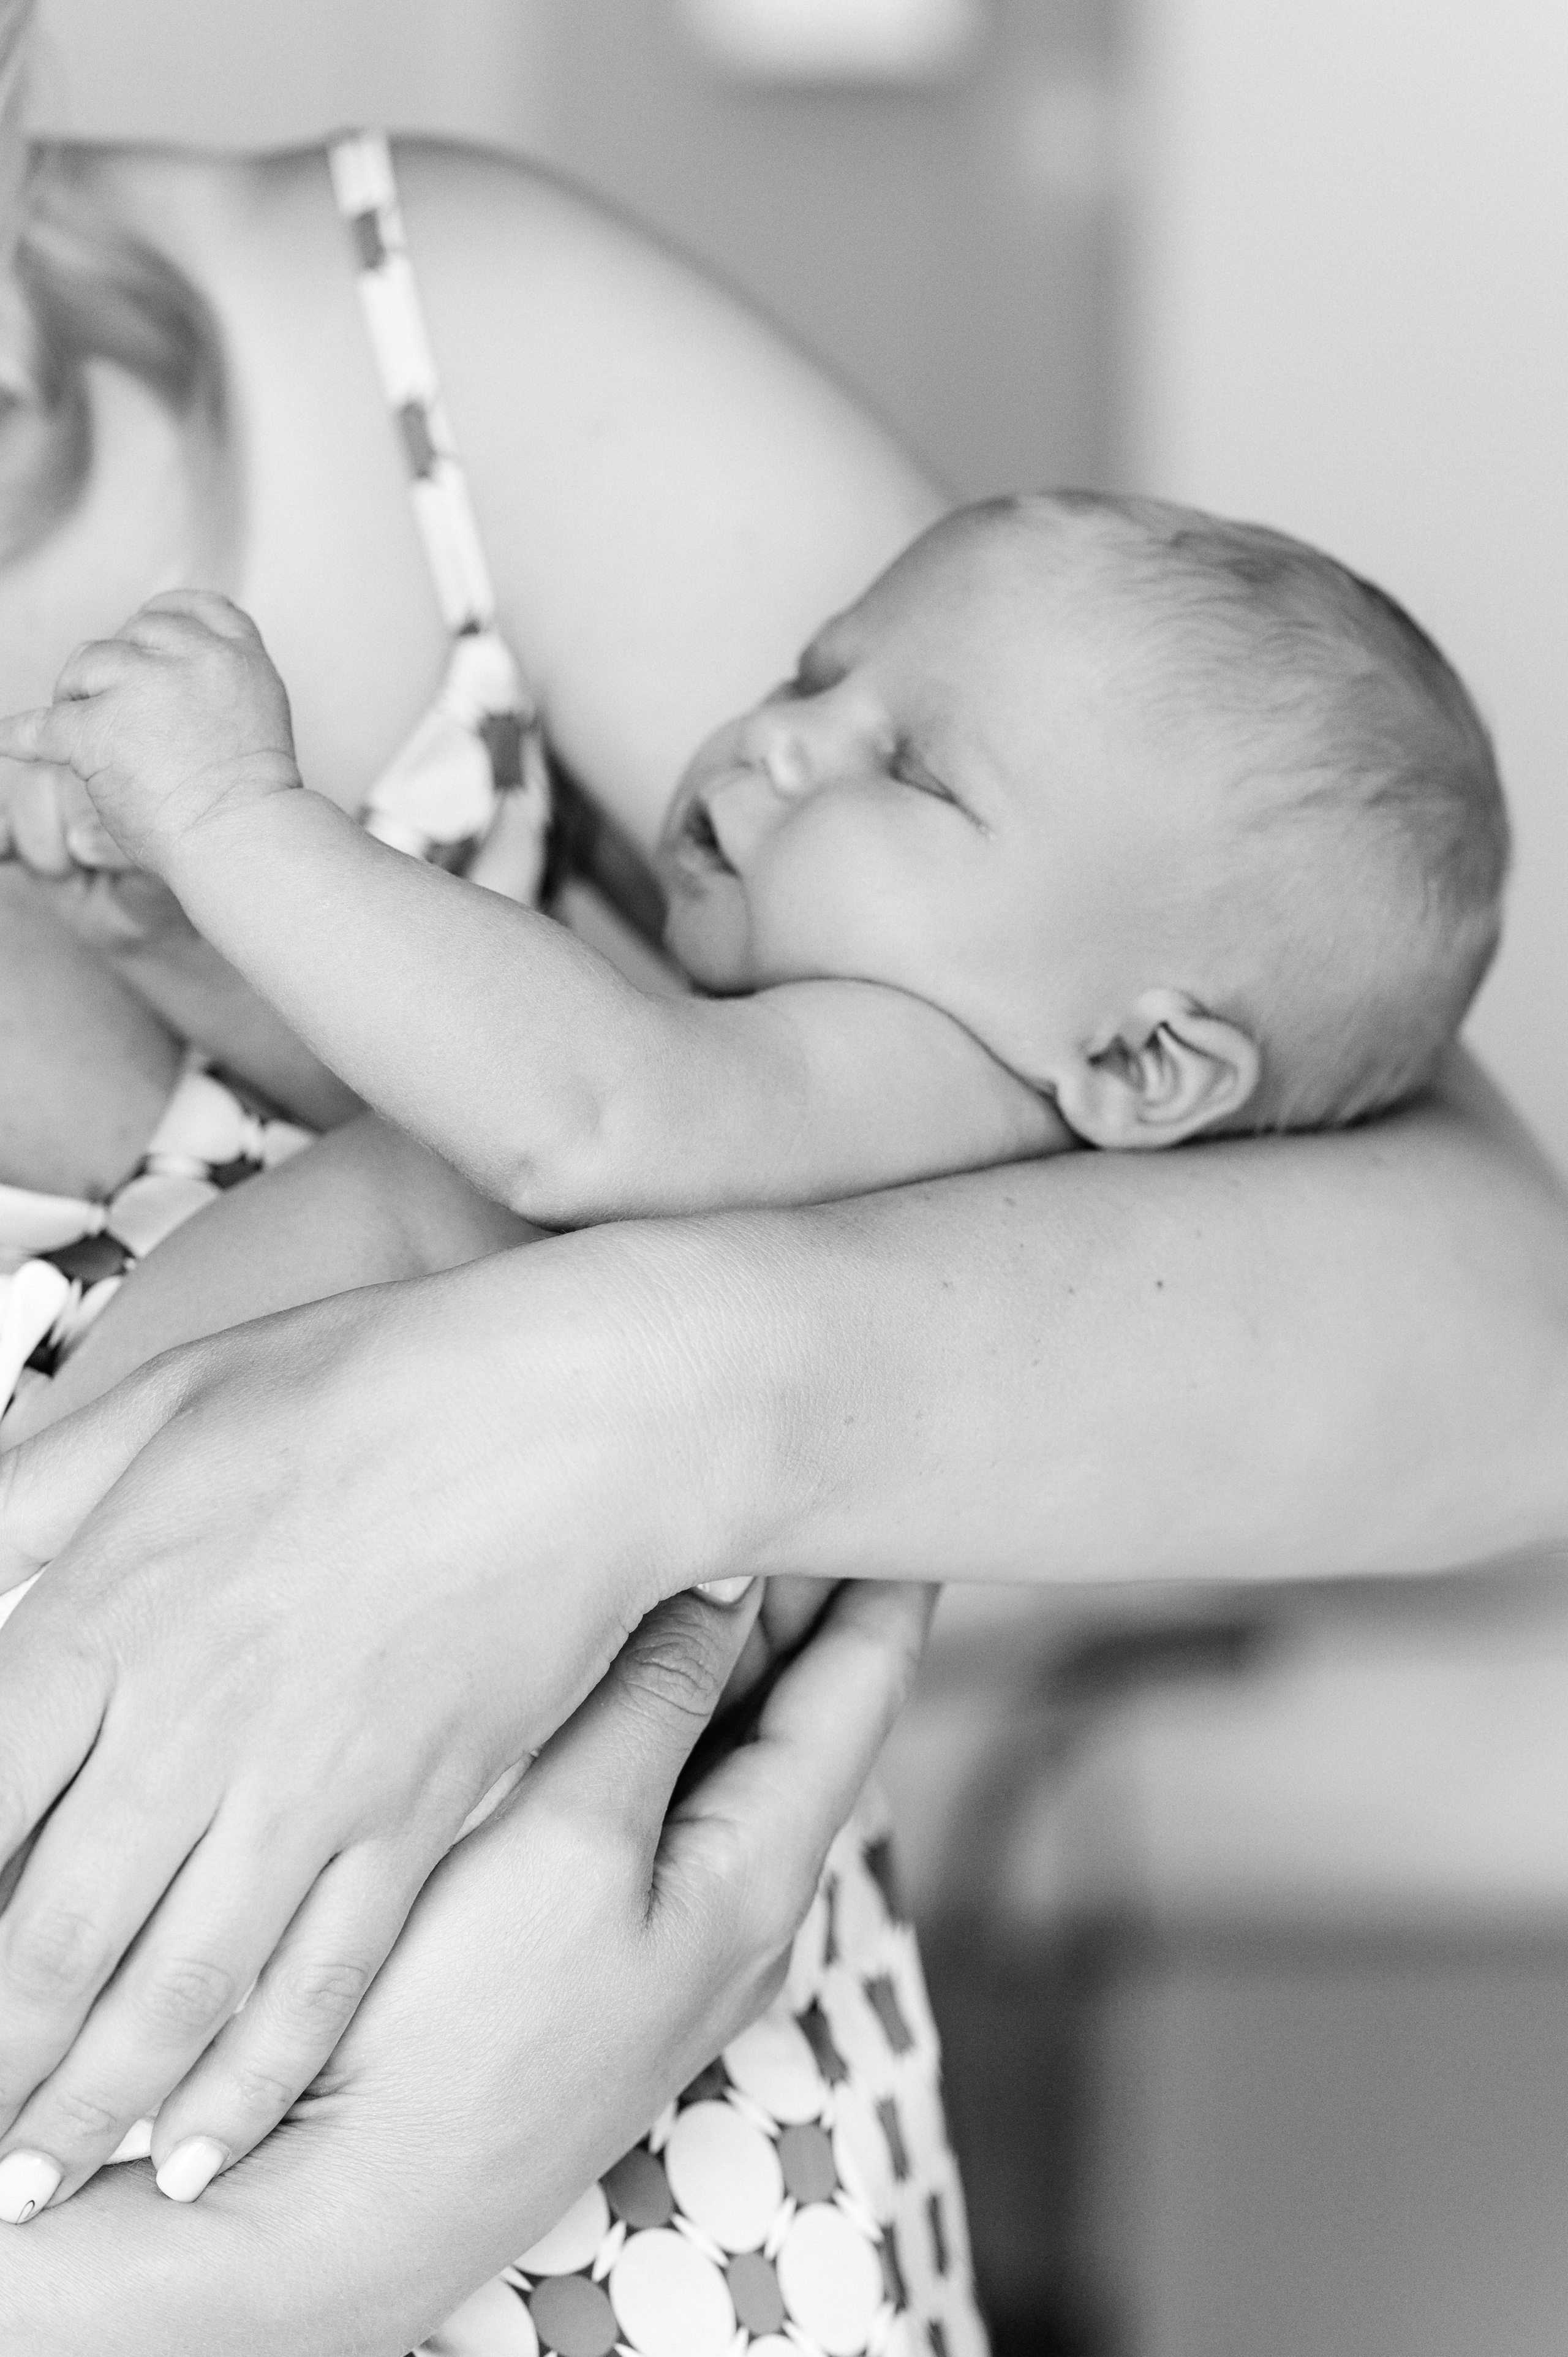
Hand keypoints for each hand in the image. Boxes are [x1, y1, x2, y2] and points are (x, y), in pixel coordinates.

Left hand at [0, 590, 299, 876]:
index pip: (200, 608)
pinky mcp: (99, 729)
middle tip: (118, 712)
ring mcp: (145, 686)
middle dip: (122, 666)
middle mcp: (195, 658)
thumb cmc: (252, 805)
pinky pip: (41, 725)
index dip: (169, 618)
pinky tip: (9, 742)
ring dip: (81, 694)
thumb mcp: (258, 720)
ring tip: (90, 739)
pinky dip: (19, 736)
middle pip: (138, 630)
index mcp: (240, 659)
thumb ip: (217, 687)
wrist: (244, 844)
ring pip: (88, 662)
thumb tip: (161, 675)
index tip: (149, 638)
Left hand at [0, 1229, 748, 2214]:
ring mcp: (309, 1785)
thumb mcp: (168, 1399)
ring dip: (87, 2105)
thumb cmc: (372, 1383)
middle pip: (45, 1939)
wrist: (580, 1416)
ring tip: (32, 2174)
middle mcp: (191, 1724)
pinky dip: (249, 2080)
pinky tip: (199, 2149)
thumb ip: (32, 1494)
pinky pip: (318, 1982)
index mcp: (110, 1612)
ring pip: (171, 1990)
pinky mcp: (414, 1817)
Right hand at [0, 1578, 933, 2354]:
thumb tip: (730, 1576)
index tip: (914, 1489)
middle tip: (794, 1474)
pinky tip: (620, 1664)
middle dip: (806, 1596)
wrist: (336, 2214)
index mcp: (762, 1874)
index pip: (863, 1688)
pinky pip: (659, 1793)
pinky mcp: (591, 1951)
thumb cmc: (455, 2033)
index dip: (889, 1581)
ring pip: (727, 1749)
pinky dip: (660, 1708)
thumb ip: (654, 1700)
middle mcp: (740, 1908)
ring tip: (718, 1533)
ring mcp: (667, 1937)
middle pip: (803, 1712)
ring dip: (729, 1646)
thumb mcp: (572, 1838)